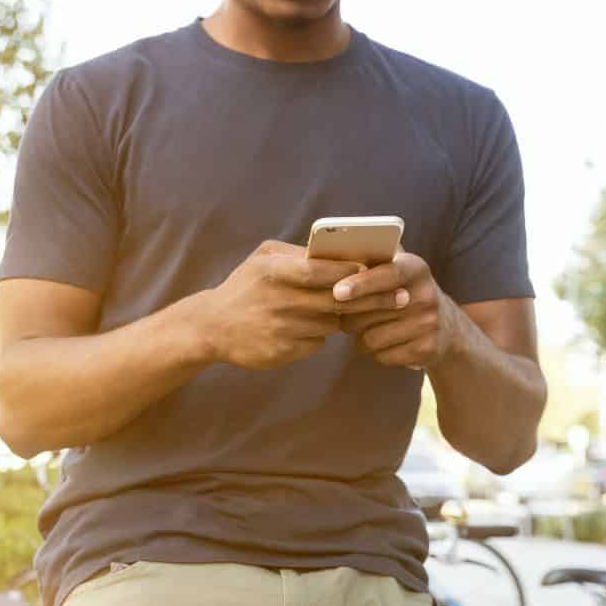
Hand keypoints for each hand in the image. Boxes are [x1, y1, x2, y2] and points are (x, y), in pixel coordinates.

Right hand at [190, 240, 365, 369]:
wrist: (211, 326)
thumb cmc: (244, 287)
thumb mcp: (262, 259)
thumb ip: (296, 254)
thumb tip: (339, 253)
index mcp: (272, 272)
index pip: (318, 270)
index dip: (347, 271)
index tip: (371, 270)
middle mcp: (277, 301)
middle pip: (334, 300)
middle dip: (368, 299)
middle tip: (394, 297)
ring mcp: (280, 329)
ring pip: (330, 324)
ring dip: (336, 318)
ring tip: (330, 310)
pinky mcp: (281, 352)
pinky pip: (316, 343)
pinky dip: (317, 336)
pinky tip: (303, 329)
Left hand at [333, 252, 458, 368]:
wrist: (447, 327)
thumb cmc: (405, 293)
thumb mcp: (398, 269)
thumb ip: (372, 260)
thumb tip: (331, 254)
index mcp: (416, 268)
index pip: (386, 274)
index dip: (360, 284)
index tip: (337, 292)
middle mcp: (426, 295)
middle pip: (368, 312)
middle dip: (348, 315)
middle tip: (345, 312)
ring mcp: (428, 324)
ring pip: (370, 338)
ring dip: (360, 337)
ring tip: (370, 328)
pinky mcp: (426, 350)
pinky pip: (381, 356)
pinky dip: (375, 352)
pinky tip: (386, 342)